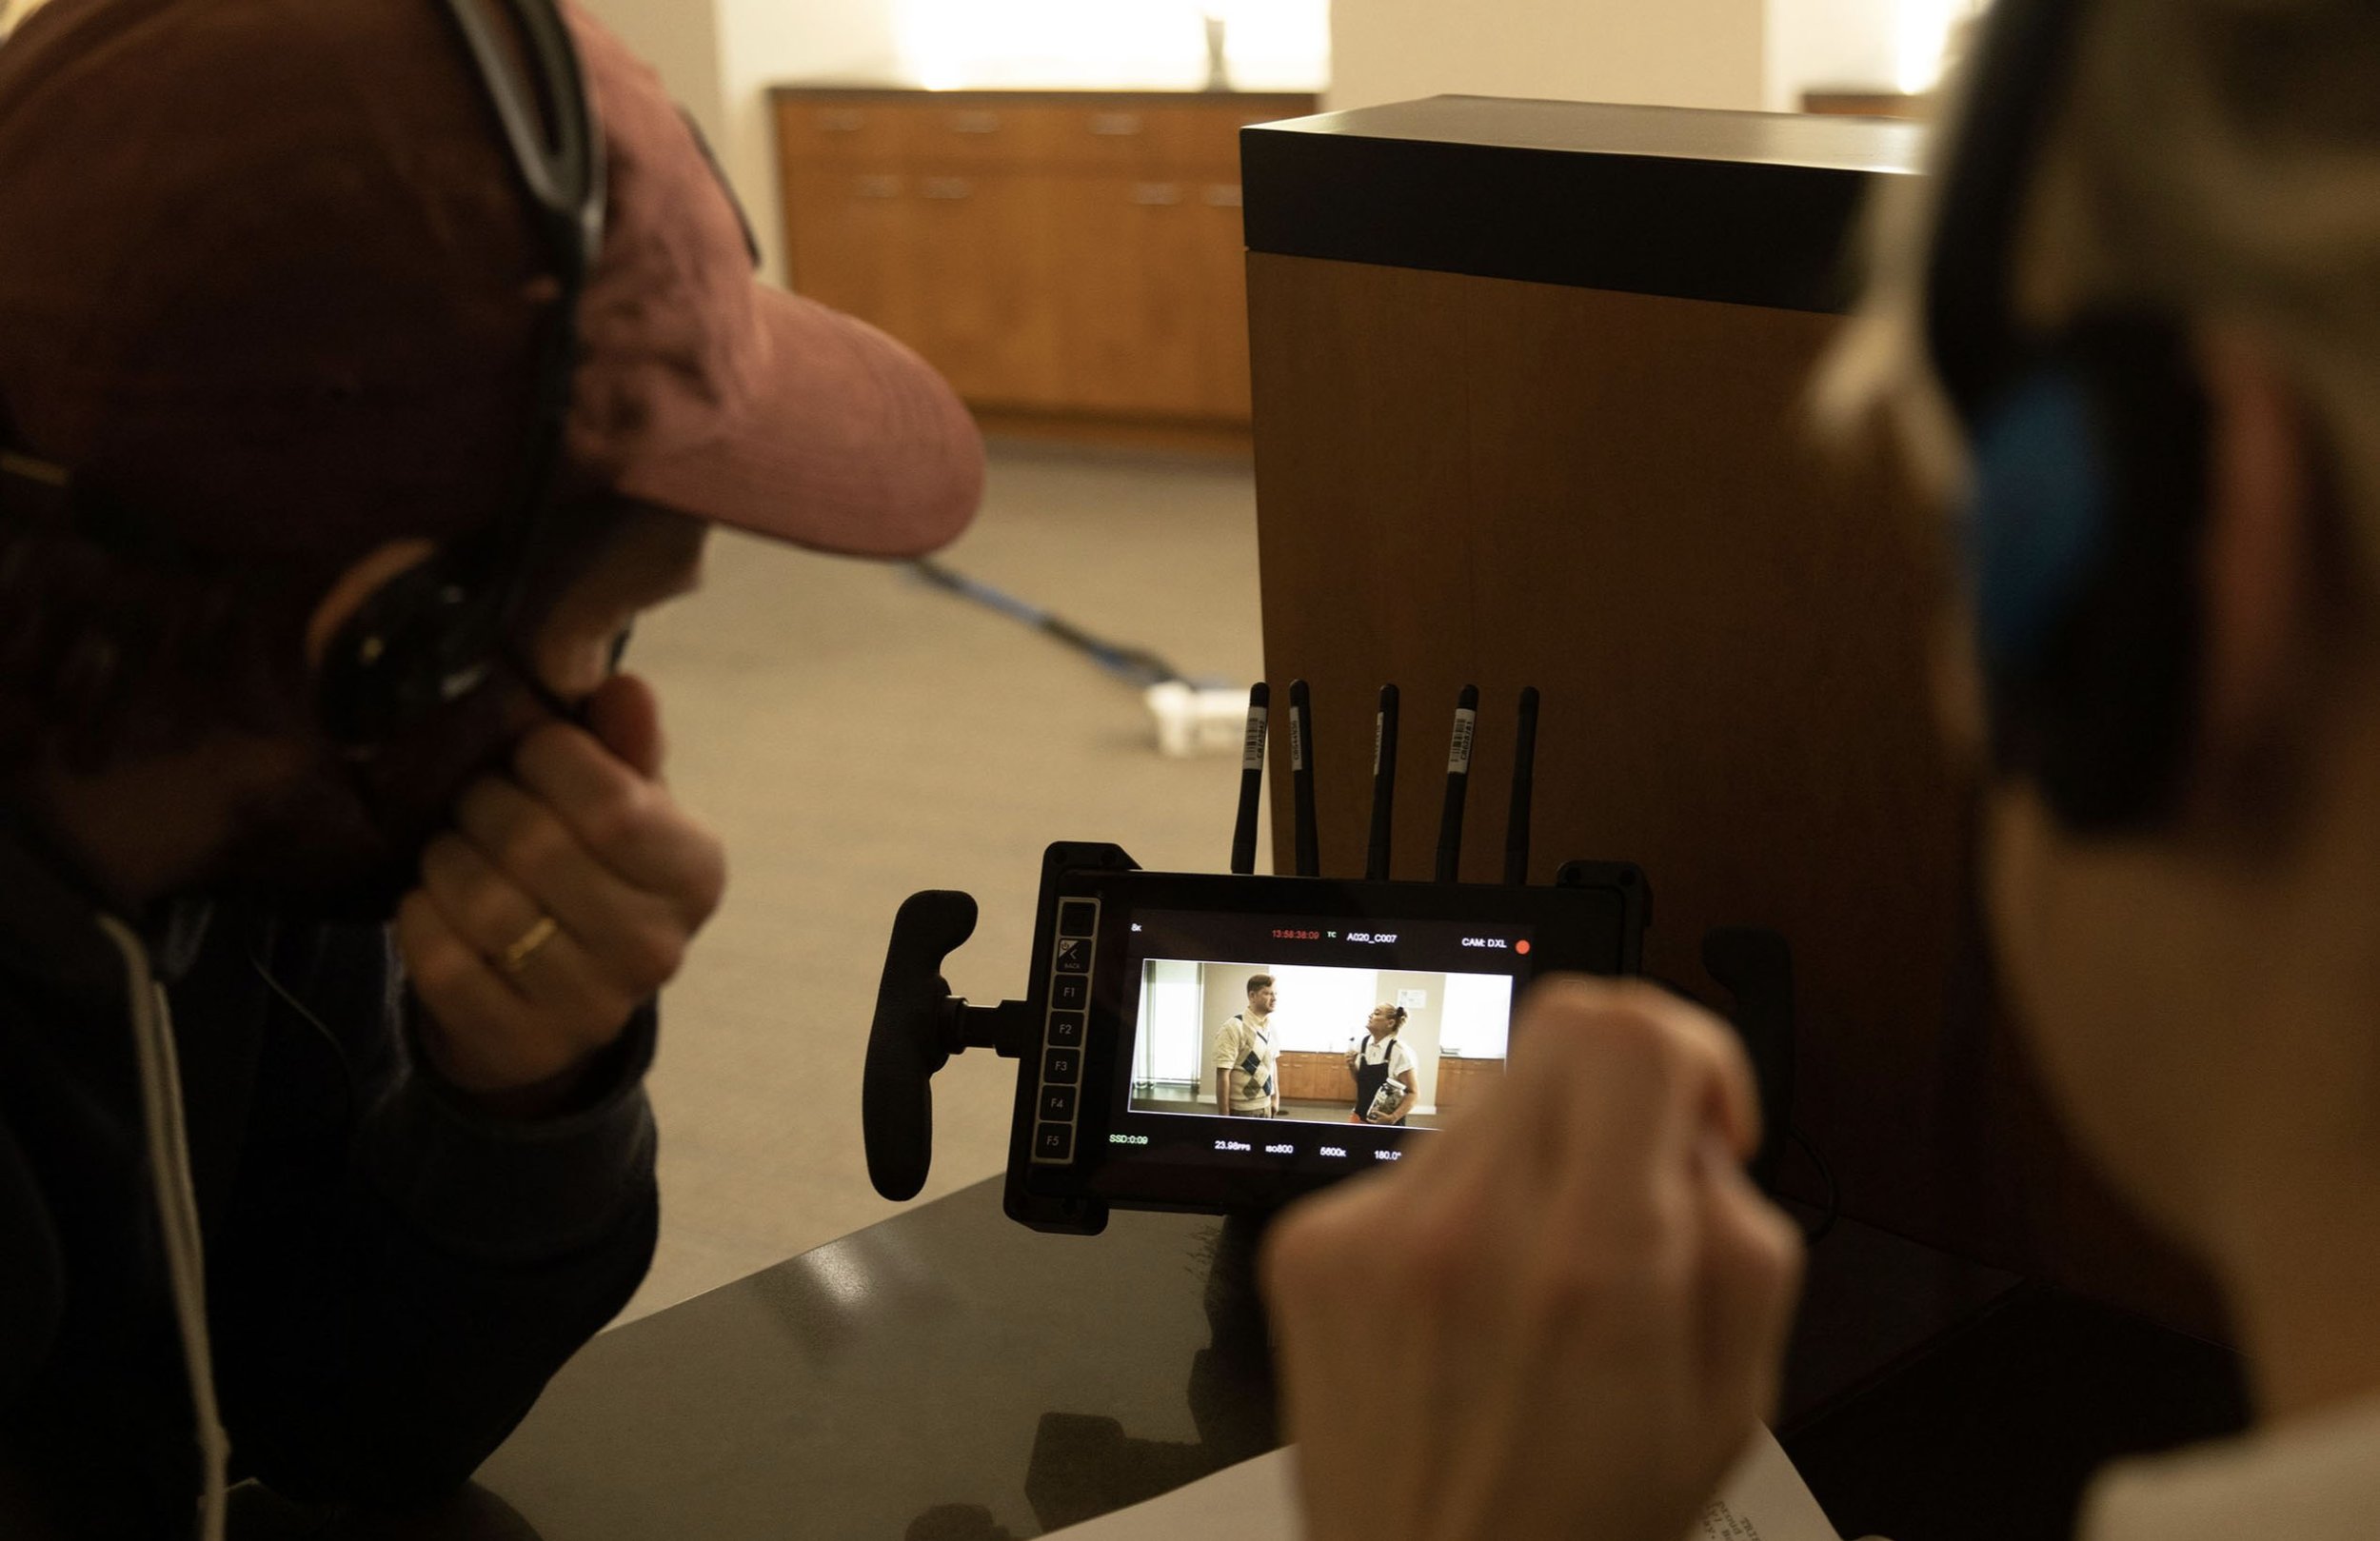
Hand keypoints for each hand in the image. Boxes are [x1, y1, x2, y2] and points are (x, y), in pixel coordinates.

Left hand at [396, 673, 726, 1116]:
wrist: (553, 1002)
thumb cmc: (588, 870)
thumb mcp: (621, 800)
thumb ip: (622, 742)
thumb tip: (625, 686)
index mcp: (696, 873)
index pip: (612, 806)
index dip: (549, 761)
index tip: (528, 752)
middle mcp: (659, 948)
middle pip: (537, 848)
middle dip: (484, 804)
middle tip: (476, 797)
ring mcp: (595, 1009)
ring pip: (483, 905)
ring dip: (446, 859)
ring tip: (453, 847)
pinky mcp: (524, 1046)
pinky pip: (442, 962)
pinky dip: (421, 918)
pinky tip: (435, 902)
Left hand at [1260, 978, 1802, 1540]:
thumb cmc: (1582, 1522)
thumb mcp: (1731, 1400)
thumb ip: (1741, 1233)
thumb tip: (1695, 1129)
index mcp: (1592, 1268)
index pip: (1630, 1028)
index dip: (1693, 1052)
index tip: (1701, 1124)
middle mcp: (1468, 1233)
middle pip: (1558, 1031)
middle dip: (1621, 1095)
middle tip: (1629, 1196)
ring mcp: (1372, 1235)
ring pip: (1486, 1099)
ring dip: (1534, 1161)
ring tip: (1537, 1280)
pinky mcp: (1311, 1248)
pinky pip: (1409, 1166)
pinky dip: (1455, 1213)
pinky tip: (1464, 1305)